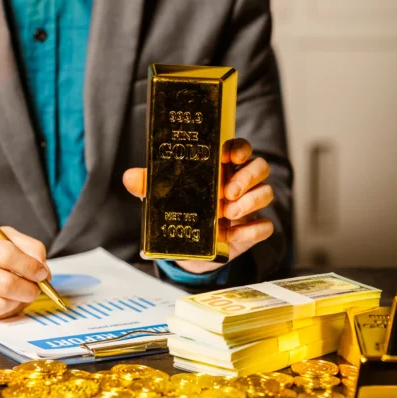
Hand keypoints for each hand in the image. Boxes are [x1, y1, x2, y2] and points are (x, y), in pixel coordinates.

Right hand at [0, 223, 49, 319]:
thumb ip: (25, 246)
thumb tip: (43, 270)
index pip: (7, 256)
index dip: (31, 267)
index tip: (42, 273)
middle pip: (5, 285)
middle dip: (29, 289)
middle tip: (35, 288)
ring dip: (18, 302)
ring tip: (20, 294)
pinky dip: (3, 311)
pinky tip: (3, 300)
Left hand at [122, 138, 274, 274]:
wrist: (190, 250)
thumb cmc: (183, 210)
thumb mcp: (164, 196)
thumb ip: (149, 184)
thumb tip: (130, 177)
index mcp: (222, 167)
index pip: (240, 148)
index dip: (239, 149)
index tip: (230, 156)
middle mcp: (241, 182)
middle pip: (259, 167)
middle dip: (247, 177)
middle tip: (227, 192)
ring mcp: (250, 205)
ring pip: (266, 193)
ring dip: (250, 202)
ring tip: (228, 214)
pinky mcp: (252, 229)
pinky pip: (265, 226)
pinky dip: (252, 230)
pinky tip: (234, 235)